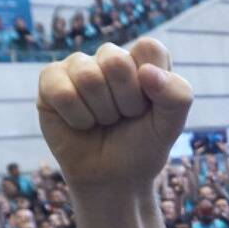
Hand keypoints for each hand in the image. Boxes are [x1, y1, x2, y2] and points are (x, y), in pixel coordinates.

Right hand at [36, 38, 193, 191]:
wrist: (112, 178)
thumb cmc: (141, 147)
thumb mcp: (171, 126)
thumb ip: (177, 96)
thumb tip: (147, 72)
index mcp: (143, 59)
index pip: (149, 49)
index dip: (153, 84)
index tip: (150, 107)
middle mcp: (110, 56)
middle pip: (116, 61)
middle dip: (126, 102)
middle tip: (124, 117)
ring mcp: (78, 65)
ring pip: (88, 77)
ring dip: (101, 113)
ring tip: (104, 121)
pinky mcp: (50, 80)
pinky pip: (62, 92)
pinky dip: (78, 118)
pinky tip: (81, 123)